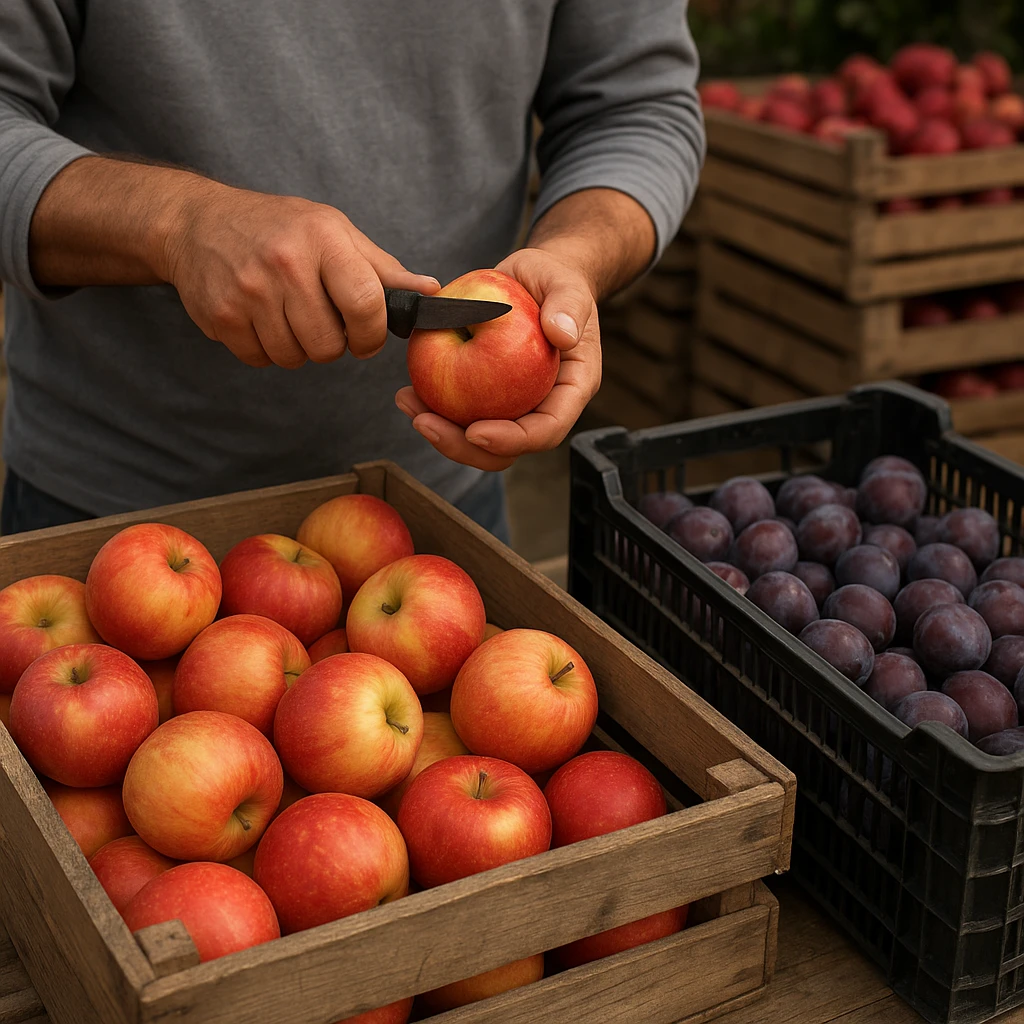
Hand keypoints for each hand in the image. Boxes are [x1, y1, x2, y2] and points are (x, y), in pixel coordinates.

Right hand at [163, 182, 438, 367]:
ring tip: (288, 315)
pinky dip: (266, 349)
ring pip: (296, 358)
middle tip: (321, 320)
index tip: (366, 336)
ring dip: (298, 348)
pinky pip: (261, 360)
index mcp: (323, 239)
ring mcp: (249, 291)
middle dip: (332, 344)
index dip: (372, 335)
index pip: (366, 305)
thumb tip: (431, 292)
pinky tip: (260, 318)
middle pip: (329, 345)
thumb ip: (381, 268)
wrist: (195, 222)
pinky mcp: (221, 316)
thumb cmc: (278, 227)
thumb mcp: (333, 231)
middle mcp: (286, 263)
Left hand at [395, 247, 601, 470]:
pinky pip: (461, 413)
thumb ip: (569, 305)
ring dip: (441, 432)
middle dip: (464, 447)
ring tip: (408, 404)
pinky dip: (433, 408)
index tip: (475, 431)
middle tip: (426, 424)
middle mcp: (541, 404)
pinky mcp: (486, 394)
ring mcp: (513, 402)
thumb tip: (563, 335)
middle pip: (507, 449)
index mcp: (569, 389)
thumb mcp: (567, 284)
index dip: (511, 439)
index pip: (546, 429)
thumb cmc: (556, 280)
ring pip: (478, 438)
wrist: (535, 277)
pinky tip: (408, 393)